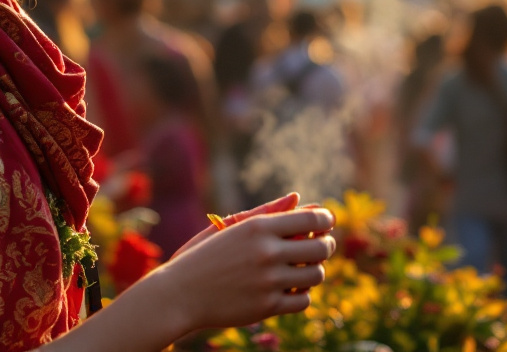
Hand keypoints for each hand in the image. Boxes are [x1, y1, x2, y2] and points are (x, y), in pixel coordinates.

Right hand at [148, 203, 336, 331]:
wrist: (178, 294)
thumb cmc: (204, 256)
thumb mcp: (232, 227)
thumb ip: (268, 212)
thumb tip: (300, 198)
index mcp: (258, 227)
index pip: (313, 218)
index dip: (327, 219)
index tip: (328, 222)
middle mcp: (267, 252)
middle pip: (321, 248)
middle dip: (326, 246)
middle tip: (322, 246)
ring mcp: (268, 281)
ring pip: (316, 275)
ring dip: (314, 271)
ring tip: (303, 268)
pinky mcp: (267, 307)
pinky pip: (303, 300)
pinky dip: (301, 294)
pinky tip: (290, 288)